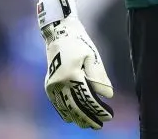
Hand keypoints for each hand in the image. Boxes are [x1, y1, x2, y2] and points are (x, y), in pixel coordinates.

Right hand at [38, 0, 114, 128]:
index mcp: (72, 75)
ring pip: (65, 108)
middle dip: (88, 118)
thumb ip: (99, 76)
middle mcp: (60, 83)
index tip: (108, 116)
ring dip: (77, 118)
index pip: (88, 98)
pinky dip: (64, 112)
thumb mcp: (92, 56)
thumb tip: (108, 95)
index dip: (98, 109)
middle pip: (75, 107)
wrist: (58, 32)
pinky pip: (56, 104)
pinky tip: (71, 118)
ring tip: (88, 125)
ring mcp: (52, 85)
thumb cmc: (78, 42)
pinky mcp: (48, 85)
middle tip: (99, 125)